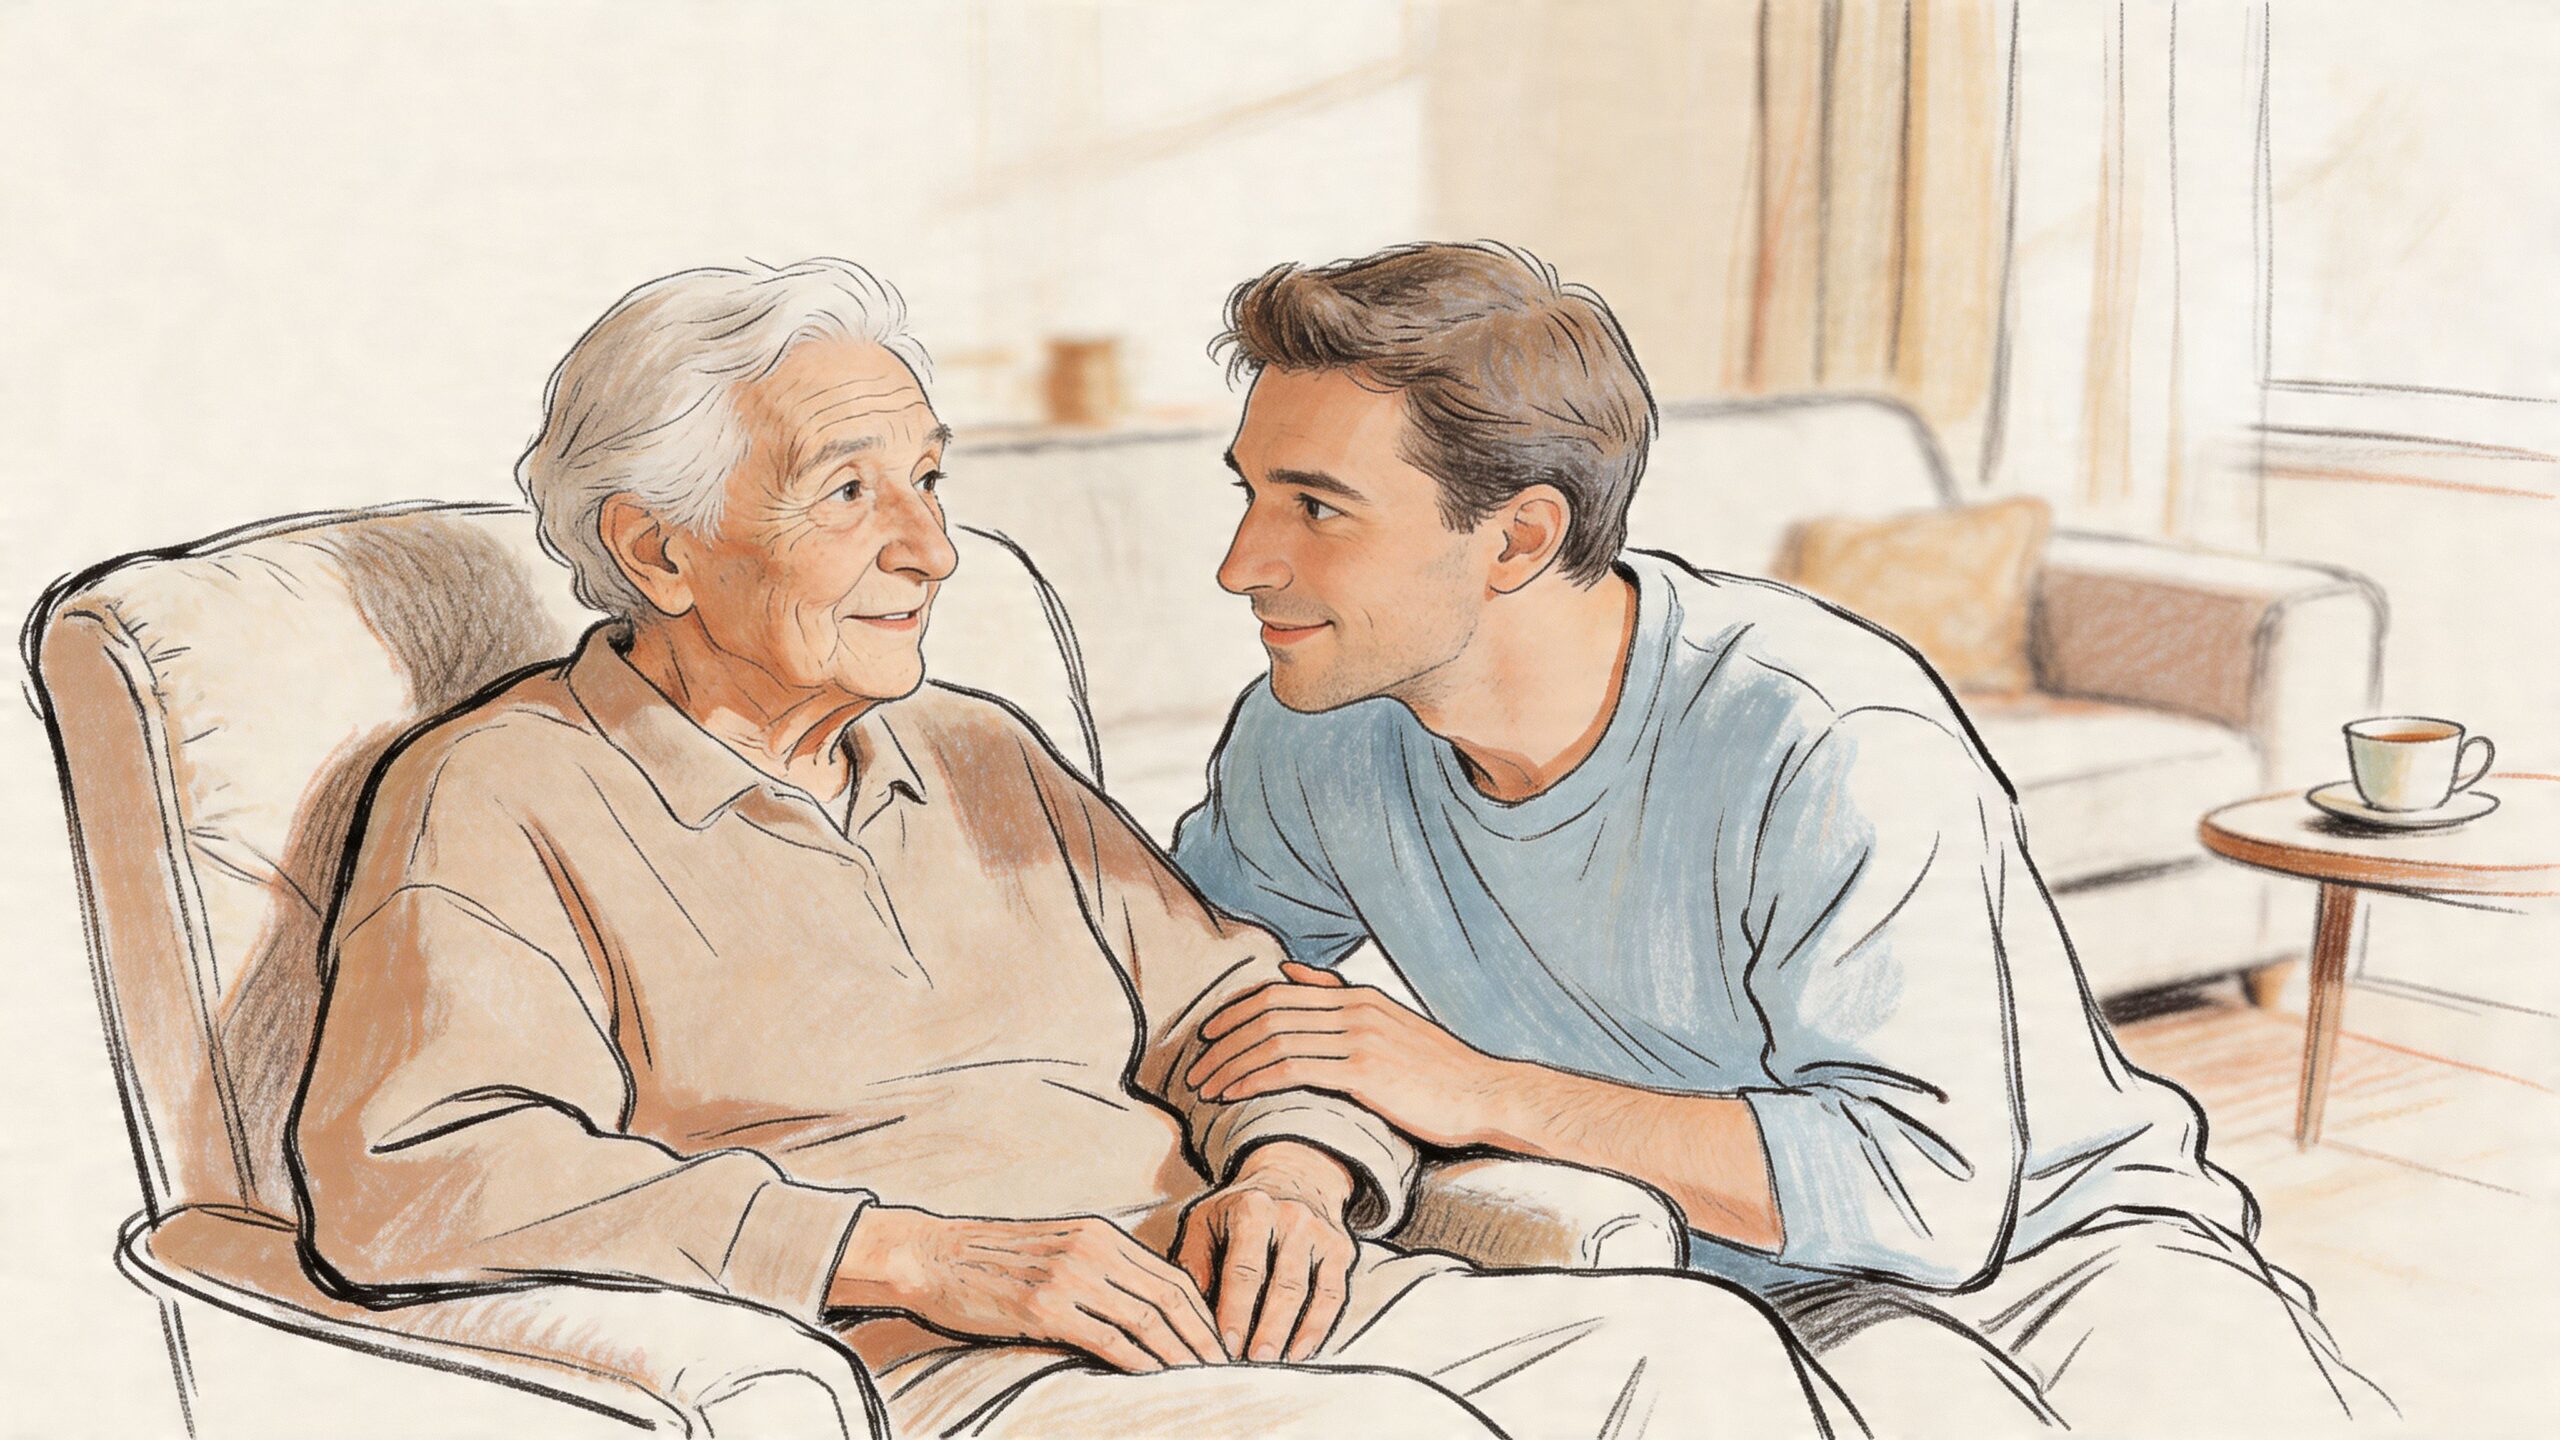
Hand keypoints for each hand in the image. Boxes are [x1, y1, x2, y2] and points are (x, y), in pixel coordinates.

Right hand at [829, 1206, 1227, 1371]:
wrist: (930, 1256)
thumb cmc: (989, 1263)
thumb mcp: (1055, 1252)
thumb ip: (1098, 1273)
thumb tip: (1140, 1314)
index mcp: (1100, 1235)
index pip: (1171, 1276)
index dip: (1203, 1314)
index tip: (1219, 1346)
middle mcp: (1093, 1249)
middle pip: (1171, 1297)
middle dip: (1203, 1338)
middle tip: (1225, 1370)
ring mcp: (1070, 1276)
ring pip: (1147, 1319)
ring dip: (1179, 1355)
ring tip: (1200, 1382)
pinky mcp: (1044, 1306)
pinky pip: (1109, 1339)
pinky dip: (1140, 1363)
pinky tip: (1155, 1381)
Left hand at [1174, 1140, 1358, 1361]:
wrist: (1292, 1175)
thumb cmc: (1238, 1209)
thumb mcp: (1205, 1221)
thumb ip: (1194, 1264)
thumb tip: (1191, 1315)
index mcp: (1252, 1209)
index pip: (1244, 1267)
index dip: (1236, 1309)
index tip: (1227, 1344)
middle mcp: (1292, 1218)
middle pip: (1283, 1283)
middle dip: (1269, 1327)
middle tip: (1253, 1361)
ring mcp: (1321, 1234)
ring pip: (1313, 1291)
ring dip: (1294, 1331)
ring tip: (1276, 1361)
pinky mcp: (1341, 1249)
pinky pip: (1335, 1294)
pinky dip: (1320, 1326)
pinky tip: (1302, 1350)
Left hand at [1186, 961, 1514, 1148]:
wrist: (1485, 1094)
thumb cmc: (1438, 1069)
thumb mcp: (1388, 1021)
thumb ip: (1338, 995)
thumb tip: (1290, 970)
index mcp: (1357, 996)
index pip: (1278, 994)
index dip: (1235, 1013)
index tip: (1208, 1037)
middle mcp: (1354, 1009)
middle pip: (1268, 1014)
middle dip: (1224, 1041)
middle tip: (1194, 1067)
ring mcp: (1359, 1038)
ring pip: (1273, 1041)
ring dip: (1231, 1064)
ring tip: (1204, 1087)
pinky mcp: (1363, 1071)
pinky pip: (1292, 1069)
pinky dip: (1254, 1079)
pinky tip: (1233, 1094)